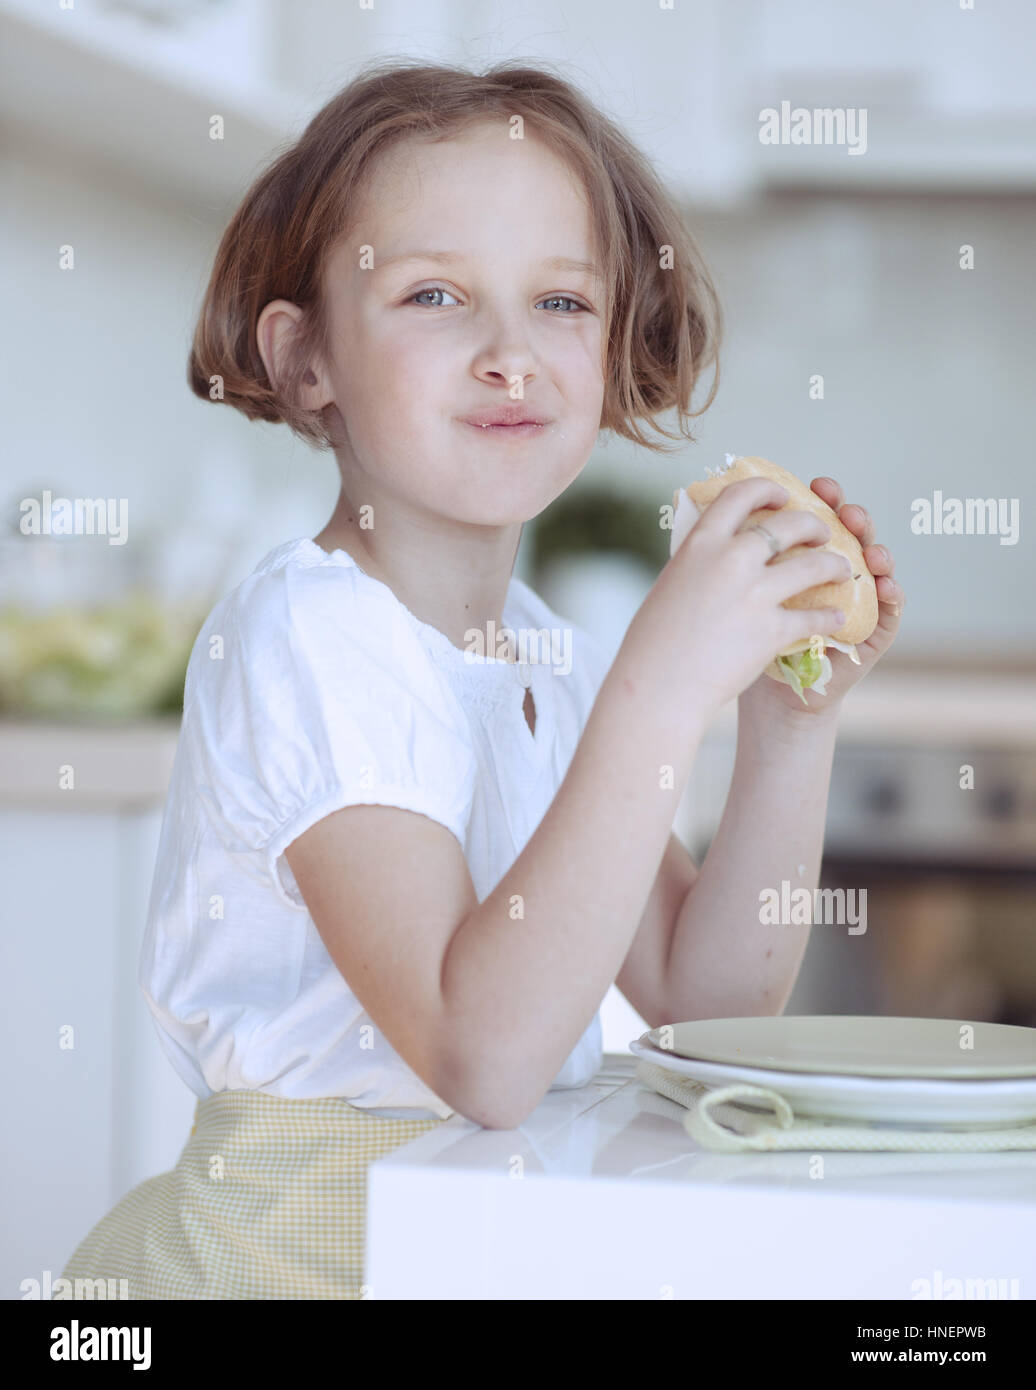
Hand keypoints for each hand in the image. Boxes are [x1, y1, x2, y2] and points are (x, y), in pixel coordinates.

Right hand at [631, 476, 853, 726]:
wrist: (657, 686)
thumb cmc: (653, 641)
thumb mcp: (671, 583)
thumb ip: (699, 560)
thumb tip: (714, 547)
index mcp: (701, 543)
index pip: (741, 494)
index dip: (768, 489)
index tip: (783, 494)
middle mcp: (731, 560)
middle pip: (789, 524)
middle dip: (814, 525)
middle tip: (822, 534)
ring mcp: (754, 594)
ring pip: (814, 565)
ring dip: (835, 564)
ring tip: (844, 570)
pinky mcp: (771, 629)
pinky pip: (814, 617)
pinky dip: (829, 618)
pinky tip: (837, 619)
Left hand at [739, 476, 904, 719]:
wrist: (759, 693)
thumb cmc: (741, 637)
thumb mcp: (737, 590)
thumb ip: (740, 555)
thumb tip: (712, 509)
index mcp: (800, 554)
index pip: (814, 517)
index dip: (815, 499)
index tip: (809, 485)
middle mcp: (833, 570)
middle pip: (850, 534)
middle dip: (850, 516)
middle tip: (843, 510)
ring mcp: (857, 598)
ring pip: (875, 565)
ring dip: (876, 551)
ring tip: (870, 548)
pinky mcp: (872, 631)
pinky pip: (889, 610)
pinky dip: (892, 594)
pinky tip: (886, 585)